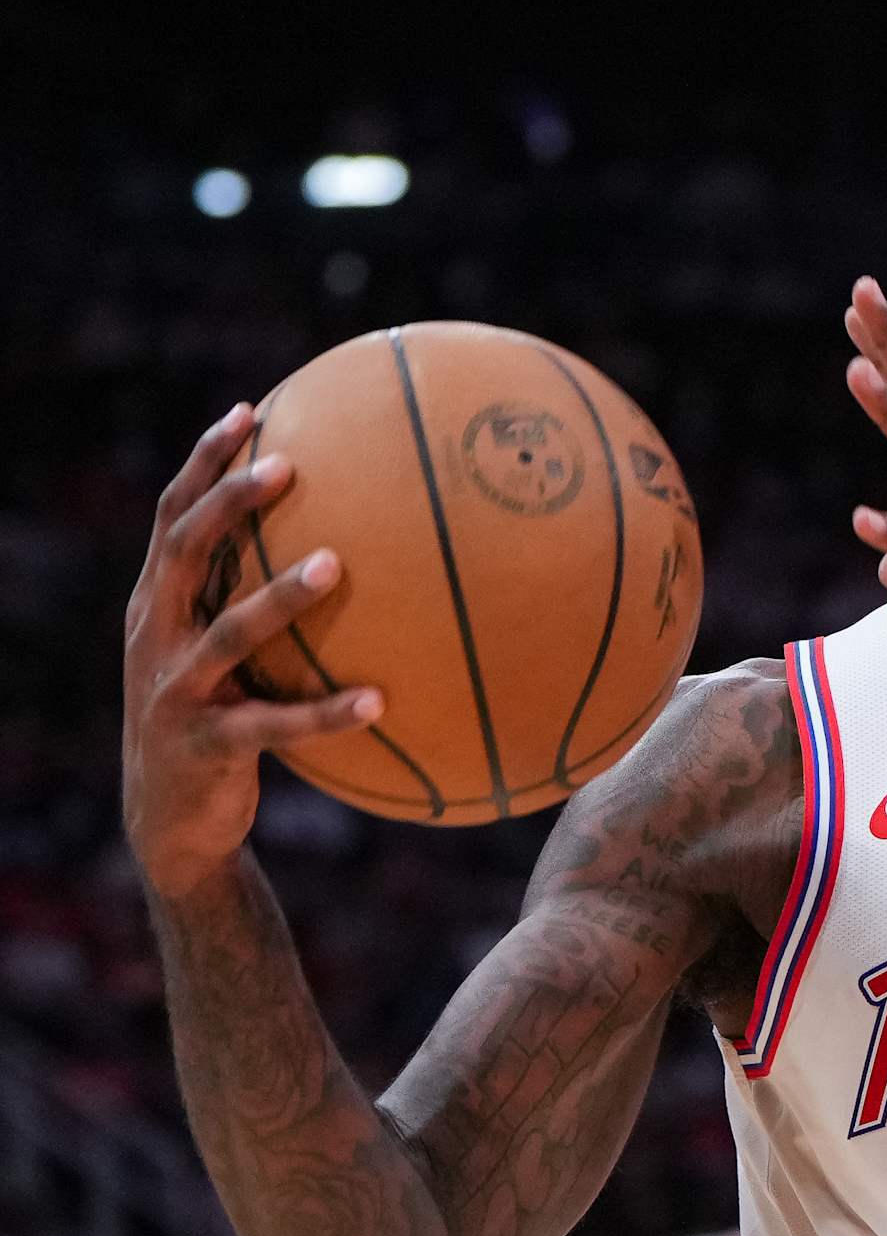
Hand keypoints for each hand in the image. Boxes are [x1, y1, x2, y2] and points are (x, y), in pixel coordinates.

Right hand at [123, 405, 382, 900]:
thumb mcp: (222, 663)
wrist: (171, 823)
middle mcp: (157, 638)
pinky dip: (326, 713)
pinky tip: (380, 701)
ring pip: (227, 632)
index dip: (203, 462)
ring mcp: (177, 692)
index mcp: (158, 607)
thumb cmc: (214, 726)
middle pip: (184, 552)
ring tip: (337, 565)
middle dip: (230, 503)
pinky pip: (274, 725)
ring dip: (279, 595)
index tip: (249, 412)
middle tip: (289, 468)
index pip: (173, 517)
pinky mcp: (207, 747)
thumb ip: (250, 608)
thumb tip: (346, 552)